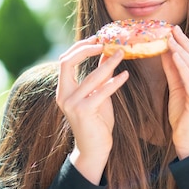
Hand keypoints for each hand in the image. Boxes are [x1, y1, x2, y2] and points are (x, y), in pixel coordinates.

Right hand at [56, 37, 127, 183]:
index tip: (97, 38)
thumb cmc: (96, 122)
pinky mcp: (84, 112)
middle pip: (67, 62)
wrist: (94, 149)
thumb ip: (100, 76)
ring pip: (90, 77)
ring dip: (108, 63)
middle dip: (86, 48)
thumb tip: (107, 53)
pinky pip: (101, 92)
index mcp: (63, 89)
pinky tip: (125, 75)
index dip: (80, 47)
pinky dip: (114, 82)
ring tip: (122, 53)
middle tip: (105, 41)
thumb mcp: (97, 95)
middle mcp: (63, 95)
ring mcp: (72, 104)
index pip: (65, 60)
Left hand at [162, 26, 188, 158]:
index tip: (175, 31)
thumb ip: (173, 72)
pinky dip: (182, 66)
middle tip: (172, 29)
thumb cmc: (183, 119)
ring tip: (170, 38)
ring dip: (181, 51)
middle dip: (184, 43)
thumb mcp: (177, 90)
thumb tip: (166, 51)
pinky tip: (174, 55)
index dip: (187, 44)